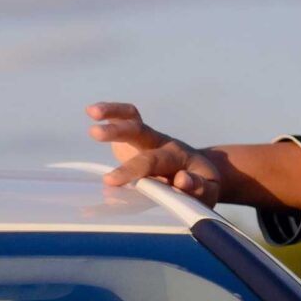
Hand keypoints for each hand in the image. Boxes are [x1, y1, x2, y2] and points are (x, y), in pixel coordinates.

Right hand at [87, 102, 225, 205]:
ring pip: (133, 121)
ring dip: (113, 113)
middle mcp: (163, 143)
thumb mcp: (208, 190)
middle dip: (118, 133)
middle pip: (141, 133)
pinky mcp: (137, 138)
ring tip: (92, 111)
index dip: (137, 169)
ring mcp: (150, 139)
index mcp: (178, 157)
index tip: (112, 181)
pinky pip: (126, 119)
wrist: (199, 173)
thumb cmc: (201, 185)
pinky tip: (92, 110)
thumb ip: (198, 188)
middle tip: (94, 133)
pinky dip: (111, 112)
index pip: (156, 161)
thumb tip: (182, 180)